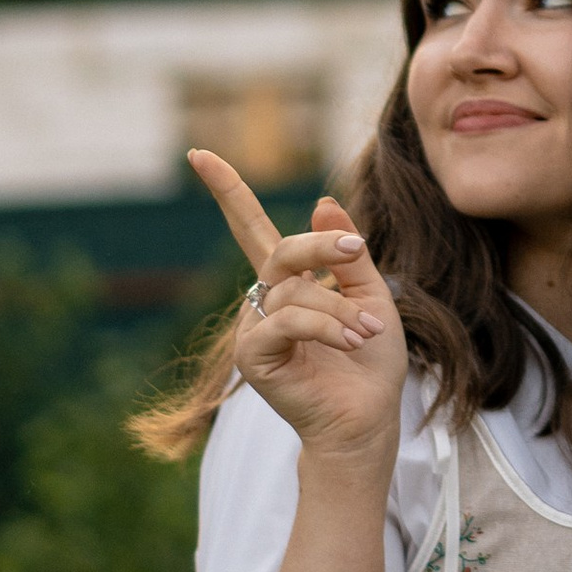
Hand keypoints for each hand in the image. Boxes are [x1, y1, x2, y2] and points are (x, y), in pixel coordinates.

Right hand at [190, 152, 404, 475]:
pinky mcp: (252, 355)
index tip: (198, 153)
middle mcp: (265, 299)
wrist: (367, 419)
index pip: (252, 228)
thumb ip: (348, 253)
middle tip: (358, 254)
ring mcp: (254, 327)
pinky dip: (325, 325)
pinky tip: (352, 340)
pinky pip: (288, 319)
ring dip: (340, 307)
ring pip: (296, 289)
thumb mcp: (372, 294)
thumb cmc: (370, 362)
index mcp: (290, 281)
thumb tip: (322, 202)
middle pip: (283, 249)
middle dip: (324, 247)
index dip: (228, 190)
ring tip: (367, 332)